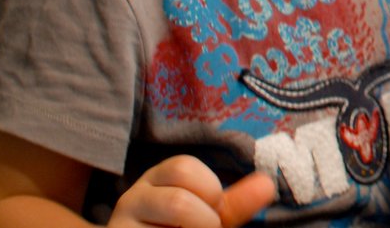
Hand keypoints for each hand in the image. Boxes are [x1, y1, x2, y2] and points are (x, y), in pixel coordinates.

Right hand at [109, 157, 275, 227]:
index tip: (211, 211)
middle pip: (178, 196)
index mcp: (157, 179)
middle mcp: (133, 198)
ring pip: (174, 211)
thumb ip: (235, 203)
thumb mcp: (208, 216)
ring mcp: (121, 224)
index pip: (184, 167)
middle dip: (204, 218)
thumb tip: (268, 183)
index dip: (209, 190)